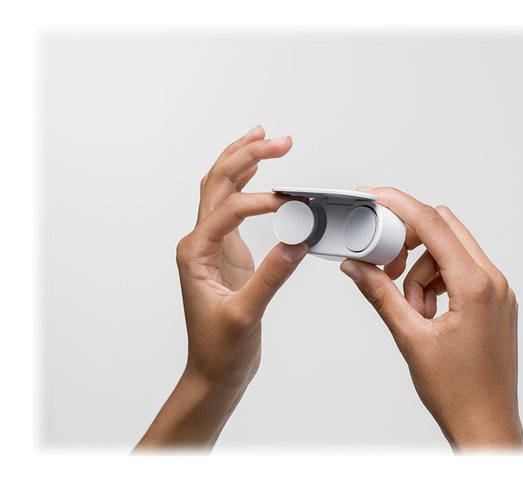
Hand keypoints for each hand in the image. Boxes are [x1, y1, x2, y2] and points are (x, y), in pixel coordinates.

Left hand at [135, 126, 306, 451]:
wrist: (213, 371)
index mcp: (195, 252)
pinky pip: (233, 207)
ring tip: (265, 139)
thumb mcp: (245, 315)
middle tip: (278, 140)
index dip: (262, 200)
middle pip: (217, 182)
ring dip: (243, 161)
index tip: (294, 204)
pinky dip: (246, 184)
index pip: (229, 209)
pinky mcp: (227, 251)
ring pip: (220, 188)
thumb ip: (270, 278)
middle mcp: (199, 242)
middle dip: (246, 156)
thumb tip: (297, 241)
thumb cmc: (219, 350)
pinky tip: (258, 173)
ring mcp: (212, 244)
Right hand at [340, 187, 522, 451]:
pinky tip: (425, 316)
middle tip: (385, 263)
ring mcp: (497, 291)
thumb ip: (379, 295)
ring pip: (448, 253)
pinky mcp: (493, 302)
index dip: (399, 204)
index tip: (374, 196)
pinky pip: (458, 273)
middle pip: (444, 229)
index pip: (433, 224)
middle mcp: (493, 281)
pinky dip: (434, 285)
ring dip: (420, 273)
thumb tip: (354, 267)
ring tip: (413, 313)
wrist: (486, 425)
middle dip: (409, 241)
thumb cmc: (457, 392)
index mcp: (476, 286)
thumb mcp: (409, 338)